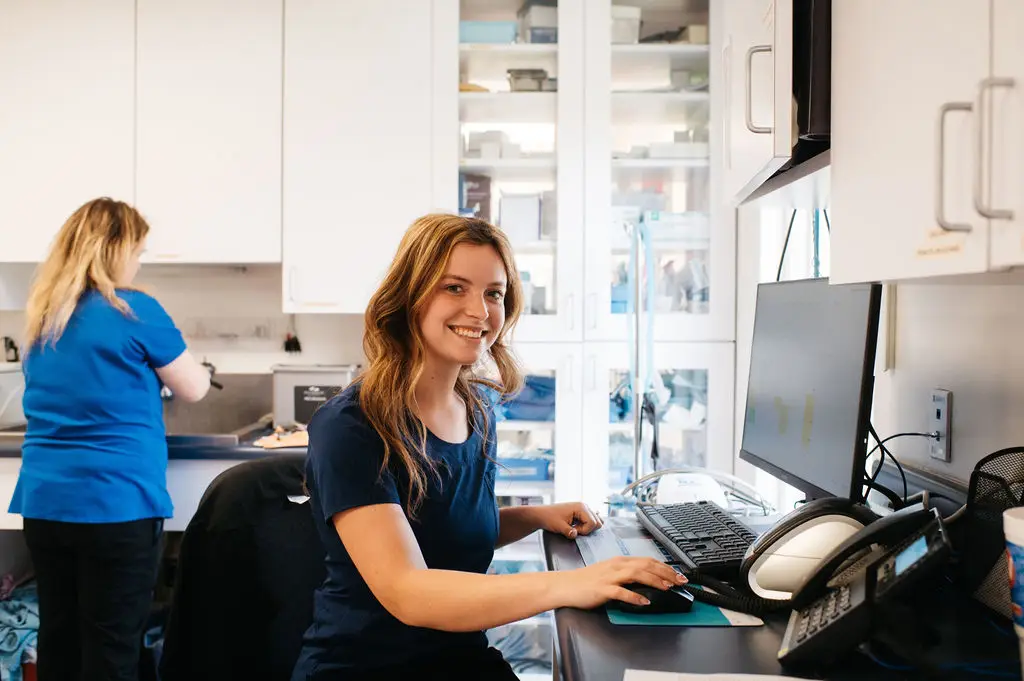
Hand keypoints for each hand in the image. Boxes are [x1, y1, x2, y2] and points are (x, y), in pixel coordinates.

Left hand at [533, 502, 601, 538]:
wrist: (542, 514)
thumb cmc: (549, 518)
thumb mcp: (559, 526)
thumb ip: (568, 532)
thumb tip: (575, 535)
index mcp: (581, 507)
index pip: (593, 523)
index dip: (584, 530)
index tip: (573, 530)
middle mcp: (584, 506)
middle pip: (598, 522)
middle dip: (587, 529)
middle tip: (575, 529)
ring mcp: (583, 508)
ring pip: (596, 521)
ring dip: (587, 527)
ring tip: (576, 527)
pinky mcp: (581, 512)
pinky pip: (591, 519)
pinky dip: (587, 525)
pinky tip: (578, 525)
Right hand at [555, 556, 686, 609]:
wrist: (566, 585)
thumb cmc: (587, 581)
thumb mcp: (610, 572)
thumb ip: (627, 574)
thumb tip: (647, 580)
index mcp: (620, 561)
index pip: (648, 561)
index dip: (665, 567)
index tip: (678, 575)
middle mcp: (617, 566)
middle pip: (646, 566)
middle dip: (666, 573)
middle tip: (680, 581)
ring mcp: (609, 577)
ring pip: (637, 574)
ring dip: (654, 581)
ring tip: (667, 588)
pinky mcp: (602, 589)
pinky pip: (621, 592)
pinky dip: (635, 596)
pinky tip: (644, 601)